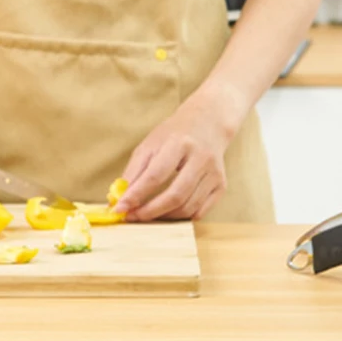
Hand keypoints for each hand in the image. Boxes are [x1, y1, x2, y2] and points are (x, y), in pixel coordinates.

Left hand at [115, 95, 238, 221]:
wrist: (208, 123)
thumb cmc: (175, 134)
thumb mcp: (150, 144)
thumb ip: (134, 171)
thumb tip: (119, 199)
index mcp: (180, 143)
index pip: (156, 175)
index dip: (136, 195)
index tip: (120, 208)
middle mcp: (201, 158)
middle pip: (175, 195)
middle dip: (150, 211)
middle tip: (133, 216)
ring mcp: (214, 173)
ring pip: (188, 207)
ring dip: (164, 216)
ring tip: (148, 213)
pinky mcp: (221, 185)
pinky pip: (200, 211)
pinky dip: (182, 217)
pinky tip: (169, 211)